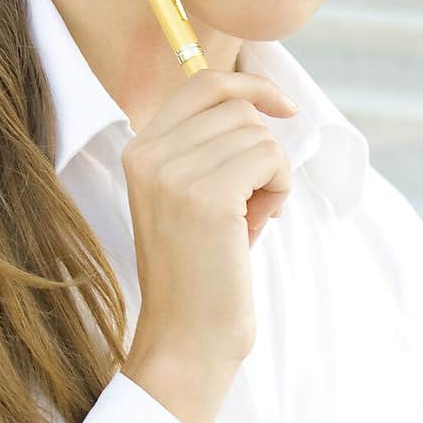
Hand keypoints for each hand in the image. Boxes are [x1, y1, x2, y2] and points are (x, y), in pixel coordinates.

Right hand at [121, 67, 296, 366]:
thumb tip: (264, 103)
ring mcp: (174, 173)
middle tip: (250, 204)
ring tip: (248, 222)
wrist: (187, 338)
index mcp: (139, 150)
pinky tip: (258, 225)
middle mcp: (149, 154)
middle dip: (261, 150)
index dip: (251, 85)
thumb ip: (211, 149)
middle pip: (238, 108)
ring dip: (271, 176)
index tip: (283, 108)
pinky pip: (271, 158)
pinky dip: (278, 189)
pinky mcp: (207, 196)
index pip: (201, 84)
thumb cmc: (202, 272)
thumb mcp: (193, 197)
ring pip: (259, 134)